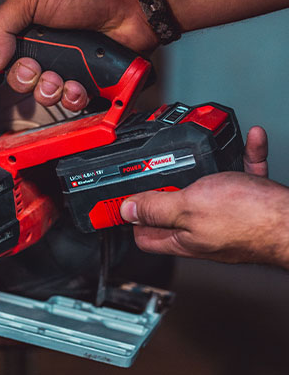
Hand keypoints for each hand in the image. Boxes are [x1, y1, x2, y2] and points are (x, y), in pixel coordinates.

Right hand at [0, 0, 159, 111]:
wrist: (131, 2)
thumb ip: (1, 25)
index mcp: (21, 29)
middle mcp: (40, 49)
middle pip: (15, 81)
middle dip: (23, 79)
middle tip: (35, 67)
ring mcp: (63, 66)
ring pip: (42, 95)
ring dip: (49, 89)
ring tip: (60, 75)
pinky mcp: (85, 79)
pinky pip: (70, 101)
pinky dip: (73, 95)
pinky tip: (79, 83)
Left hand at [119, 127, 288, 266]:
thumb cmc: (249, 219)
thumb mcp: (188, 207)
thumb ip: (156, 207)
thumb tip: (126, 210)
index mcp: (184, 237)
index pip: (145, 235)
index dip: (129, 217)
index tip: (119, 198)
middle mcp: (205, 230)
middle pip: (173, 208)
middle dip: (166, 184)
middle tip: (157, 164)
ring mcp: (230, 217)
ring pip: (209, 187)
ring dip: (205, 164)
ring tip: (199, 147)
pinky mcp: (254, 203)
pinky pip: (243, 173)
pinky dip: (243, 155)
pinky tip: (249, 138)